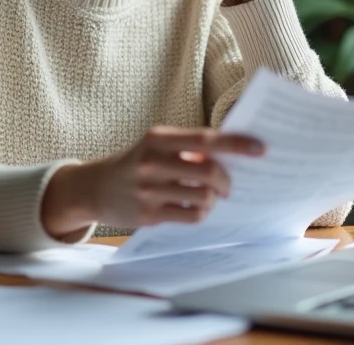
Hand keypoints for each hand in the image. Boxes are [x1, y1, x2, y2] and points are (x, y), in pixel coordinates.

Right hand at [41, 127, 263, 236]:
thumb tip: (231, 155)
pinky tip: (195, 208)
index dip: (236, 144)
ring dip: (213, 198)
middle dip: (227, 180)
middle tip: (230, 185)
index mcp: (157, 138)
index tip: (260, 149)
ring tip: (208, 196)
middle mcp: (152, 162)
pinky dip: (201, 213)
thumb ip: (186, 148)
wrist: (93, 188)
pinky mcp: (148, 215)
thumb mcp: (154, 145)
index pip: (205, 139)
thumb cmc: (135, 163)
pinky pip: (191, 216)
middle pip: (208, 172)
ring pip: (203, 196)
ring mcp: (149, 190)